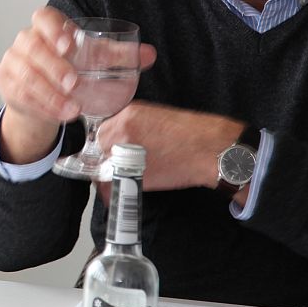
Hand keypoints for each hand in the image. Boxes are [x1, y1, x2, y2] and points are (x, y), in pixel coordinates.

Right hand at [0, 7, 156, 162]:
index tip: (67, 44)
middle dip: (53, 67)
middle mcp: (26, 42)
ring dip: (50, 94)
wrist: (43, 95)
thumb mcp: (92, 59)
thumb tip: (149, 54)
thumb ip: (118, 55)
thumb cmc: (68, 69)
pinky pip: (21, 95)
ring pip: (25, 75)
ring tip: (72, 109)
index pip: (43, 17)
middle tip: (74, 83)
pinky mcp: (7, 84)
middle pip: (32, 47)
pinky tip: (59, 115)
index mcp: (47, 28)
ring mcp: (12, 62)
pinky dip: (42, 106)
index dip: (53, 28)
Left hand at [98, 100, 245, 195]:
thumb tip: (119, 137)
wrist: (212, 150)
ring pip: (99, 168)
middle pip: (95, 149)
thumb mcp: (156, 116)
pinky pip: (109, 187)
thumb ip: (132, 124)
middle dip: (101, 159)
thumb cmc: (191, 134)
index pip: (100, 129)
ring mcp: (124, 153)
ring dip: (105, 175)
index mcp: (127, 113)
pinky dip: (111, 193)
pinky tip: (120, 193)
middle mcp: (121, 131)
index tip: (108, 150)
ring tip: (117, 180)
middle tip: (112, 167)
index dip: (103, 142)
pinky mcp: (132, 176)